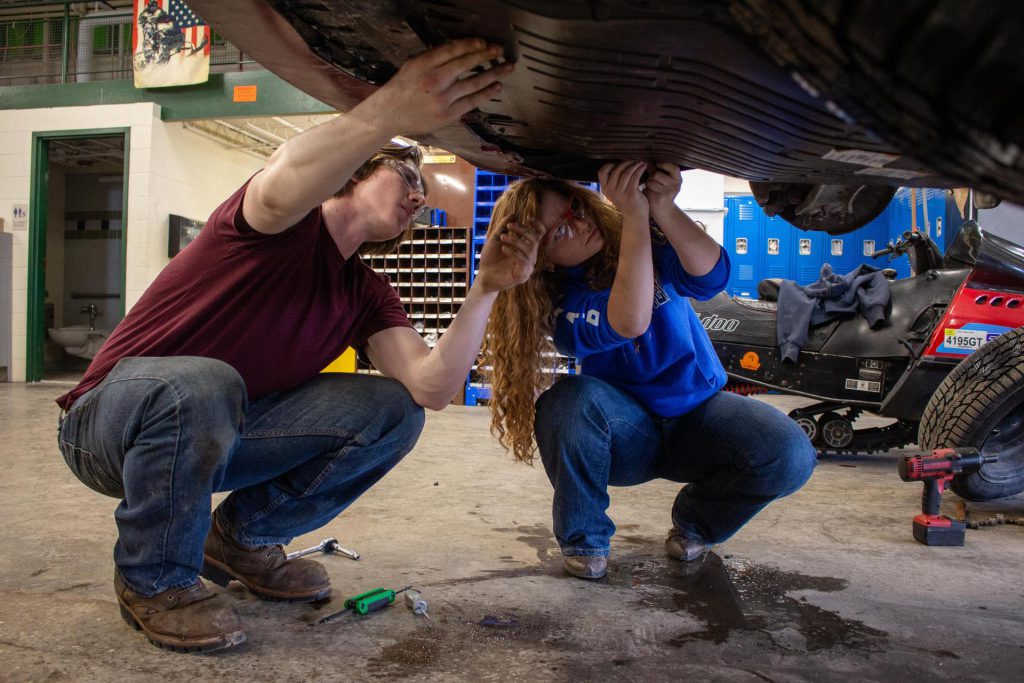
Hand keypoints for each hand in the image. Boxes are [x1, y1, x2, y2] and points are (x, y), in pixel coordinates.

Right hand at [366, 38, 513, 136]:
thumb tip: (461, 49)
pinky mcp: (448, 115)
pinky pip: (472, 102)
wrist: (390, 114)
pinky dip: (486, 93)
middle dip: (486, 55)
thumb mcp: (413, 65)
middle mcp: (435, 80)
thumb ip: (435, 57)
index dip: (472, 44)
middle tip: (500, 49)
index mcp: (424, 64)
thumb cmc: (403, 87)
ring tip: (507, 67)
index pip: (453, 50)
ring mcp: (443, 99)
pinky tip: (496, 86)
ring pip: (474, 83)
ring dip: (494, 74)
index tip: (484, 42)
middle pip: (466, 64)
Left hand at [474, 220, 545, 292]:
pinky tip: (504, 248)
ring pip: (529, 250)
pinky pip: (524, 262)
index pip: (539, 235)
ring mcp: (527, 267)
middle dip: (522, 230)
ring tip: (502, 237)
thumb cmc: (490, 258)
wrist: (483, 276)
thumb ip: (503, 227)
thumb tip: (513, 214)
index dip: (537, 225)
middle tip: (509, 226)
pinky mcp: (523, 276)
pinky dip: (514, 252)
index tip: (528, 217)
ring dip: (515, 240)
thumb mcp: (495, 239)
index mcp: (526, 247)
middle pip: (534, 240)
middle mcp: (530, 257)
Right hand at [598, 160, 648, 227]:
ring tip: (641, 162)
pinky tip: (644, 166)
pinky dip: (640, 169)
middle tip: (634, 159)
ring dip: (635, 164)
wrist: (635, 217)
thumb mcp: (616, 191)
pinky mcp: (631, 194)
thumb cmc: (628, 201)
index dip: (611, 164)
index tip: (620, 161)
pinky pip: (635, 176)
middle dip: (626, 162)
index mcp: (605, 189)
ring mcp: (620, 193)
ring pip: (626, 172)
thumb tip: (619, 162)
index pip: (602, 171)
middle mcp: (610, 191)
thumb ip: (614, 180)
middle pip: (616, 170)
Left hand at [643, 162, 681, 218]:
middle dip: (652, 177)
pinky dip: (645, 191)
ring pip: (650, 182)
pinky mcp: (658, 200)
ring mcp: (667, 194)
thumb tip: (646, 157)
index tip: (658, 165)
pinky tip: (650, 195)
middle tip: (653, 182)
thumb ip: (657, 169)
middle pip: (656, 175)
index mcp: (678, 179)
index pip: (673, 168)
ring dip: (647, 184)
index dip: (664, 165)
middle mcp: (675, 187)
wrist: (664, 210)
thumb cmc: (662, 190)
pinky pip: (646, 190)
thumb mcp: (665, 179)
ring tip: (652, 189)